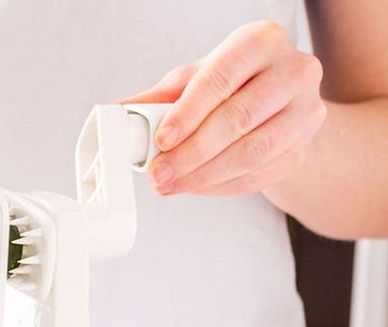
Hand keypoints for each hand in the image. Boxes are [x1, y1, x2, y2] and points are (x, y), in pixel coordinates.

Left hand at [123, 20, 325, 196]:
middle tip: (159, 174)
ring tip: (171, 185)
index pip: (221, 78)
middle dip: (191, 153)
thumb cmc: (231, 87)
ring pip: (252, 151)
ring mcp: (306, 111)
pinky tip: (195, 187)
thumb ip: (159, 98)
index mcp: (260, 42)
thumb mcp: (194, 82)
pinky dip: (220, 186)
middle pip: (238, 118)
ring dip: (204, 176)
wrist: (278, 107)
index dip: (189, 113)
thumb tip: (117, 114)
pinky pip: (259, 174)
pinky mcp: (303, 148)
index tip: (161, 141)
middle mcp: (294, 70)